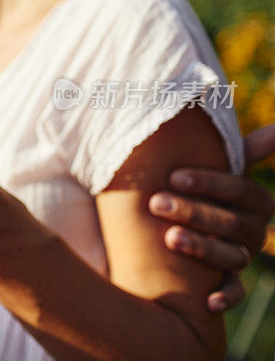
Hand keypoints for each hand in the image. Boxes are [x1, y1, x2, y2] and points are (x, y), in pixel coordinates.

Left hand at [148, 123, 274, 311]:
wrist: (162, 229)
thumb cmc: (183, 187)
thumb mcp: (196, 161)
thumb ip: (221, 142)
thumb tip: (260, 116)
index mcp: (248, 197)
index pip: (242, 189)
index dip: (210, 182)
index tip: (172, 175)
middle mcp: (250, 228)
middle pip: (235, 222)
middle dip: (196, 211)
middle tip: (156, 202)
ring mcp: (238, 256)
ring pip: (234, 256)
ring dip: (204, 247)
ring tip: (169, 239)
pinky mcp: (221, 281)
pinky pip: (234, 292)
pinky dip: (225, 296)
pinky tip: (207, 301)